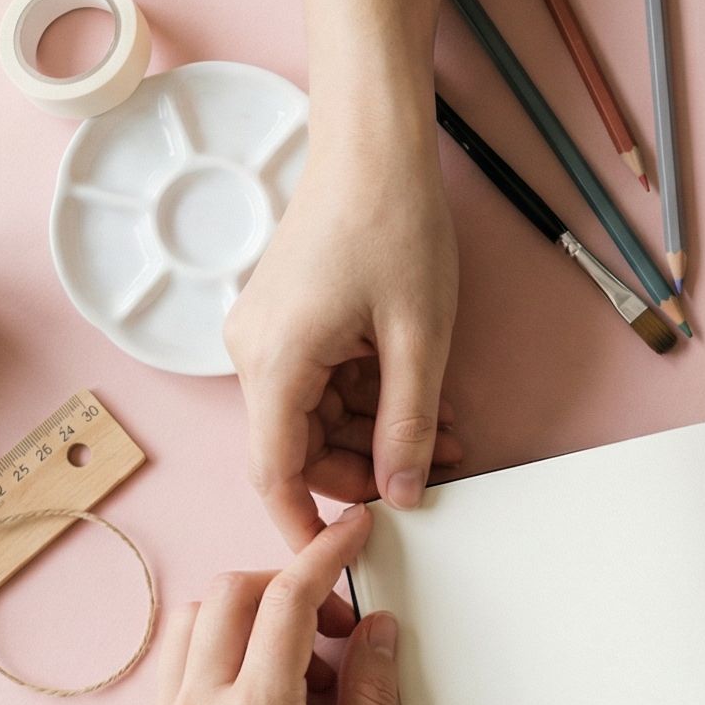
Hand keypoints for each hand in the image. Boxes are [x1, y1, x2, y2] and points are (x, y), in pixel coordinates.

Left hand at [146, 506, 398, 704]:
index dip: (325, 554)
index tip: (356, 534)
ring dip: (248, 620)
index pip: (283, 601)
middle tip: (339, 631)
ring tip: (304, 676)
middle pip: (227, 595)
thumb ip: (372, 701)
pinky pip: (179, 669)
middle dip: (286, 588)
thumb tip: (377, 630)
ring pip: (192, 625)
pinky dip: (221, 656)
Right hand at [224, 108, 463, 548]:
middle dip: (367, 469)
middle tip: (438, 474)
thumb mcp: (419, 339)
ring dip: (378, 431)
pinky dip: (369, 396)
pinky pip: (323, 381)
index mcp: (274, 364)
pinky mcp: (289, 319)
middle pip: (299, 448)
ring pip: (317, 416)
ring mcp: (269, 334)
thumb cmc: (393, 224)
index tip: (344, 558)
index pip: (275, 474)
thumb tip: (405, 493)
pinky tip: (424, 399)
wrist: (374, 145)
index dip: (305, 525)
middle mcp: (255, 353)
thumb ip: (408, 425)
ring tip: (449, 433)